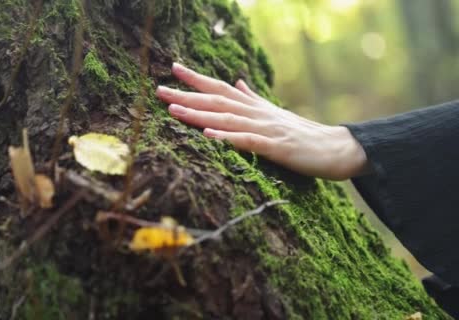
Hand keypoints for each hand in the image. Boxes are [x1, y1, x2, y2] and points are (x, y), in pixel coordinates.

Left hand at [156, 63, 368, 180]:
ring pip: (227, 118)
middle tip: (159, 91)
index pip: (221, 88)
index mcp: (255, 107)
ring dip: (199, 115)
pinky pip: (248, 141)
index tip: (173, 70)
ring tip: (174, 110)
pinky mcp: (276, 147)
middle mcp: (257, 113)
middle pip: (217, 101)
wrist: (336, 148)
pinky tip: (209, 135)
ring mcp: (266, 129)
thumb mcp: (274, 113)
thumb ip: (253, 99)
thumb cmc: (303, 134)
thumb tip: (237, 82)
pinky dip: (228, 137)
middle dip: (187, 96)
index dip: (197, 80)